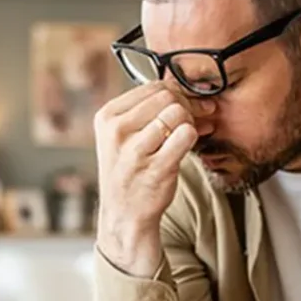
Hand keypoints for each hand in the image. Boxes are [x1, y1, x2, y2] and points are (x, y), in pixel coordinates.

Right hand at [93, 82, 203, 276]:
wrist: (124, 214)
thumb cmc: (128, 170)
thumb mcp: (121, 136)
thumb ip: (145, 110)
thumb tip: (185, 88)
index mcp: (107, 116)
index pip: (152, 86)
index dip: (177, 92)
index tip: (186, 104)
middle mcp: (117, 131)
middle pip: (167, 96)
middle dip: (187, 105)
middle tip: (193, 119)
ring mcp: (135, 150)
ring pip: (178, 113)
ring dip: (191, 121)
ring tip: (186, 135)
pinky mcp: (157, 167)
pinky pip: (187, 135)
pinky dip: (193, 138)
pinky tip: (187, 147)